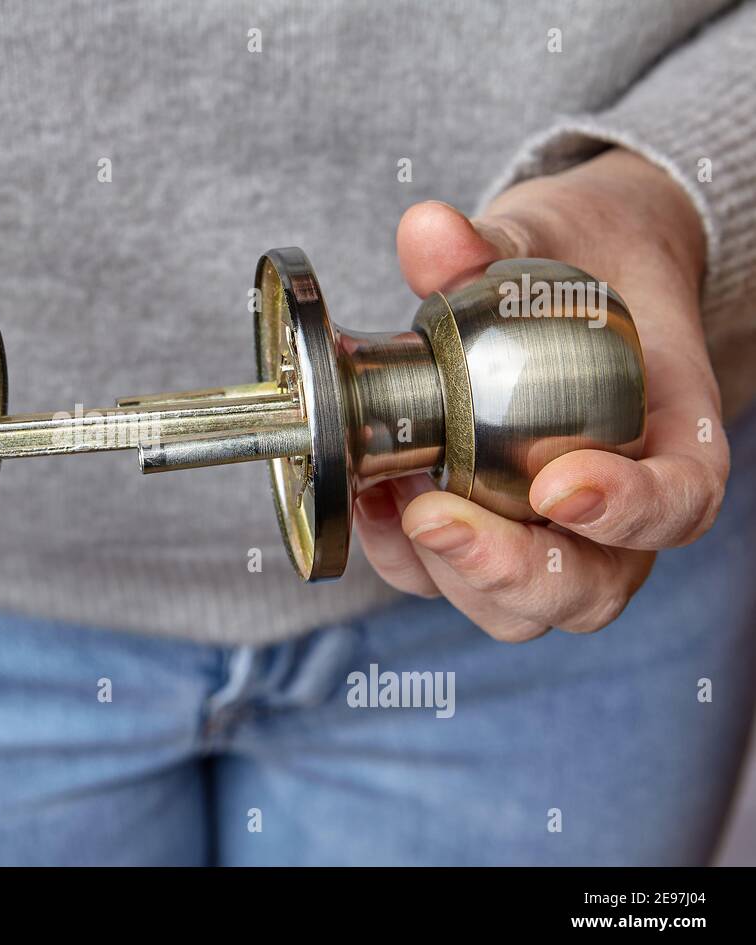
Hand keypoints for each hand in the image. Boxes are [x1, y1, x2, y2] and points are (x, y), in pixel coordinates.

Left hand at [356, 148, 727, 641]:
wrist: (564, 274)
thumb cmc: (580, 258)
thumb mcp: (550, 229)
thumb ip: (496, 236)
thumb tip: (428, 230)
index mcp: (669, 435)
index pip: (679, 501)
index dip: (628, 512)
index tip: (558, 485)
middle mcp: (619, 507)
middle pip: (592, 588)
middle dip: (512, 571)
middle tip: (435, 514)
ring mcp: (551, 534)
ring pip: (521, 609)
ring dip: (449, 576)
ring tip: (394, 500)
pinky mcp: (486, 536)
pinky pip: (447, 581)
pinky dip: (402, 558)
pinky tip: (370, 500)